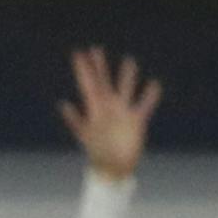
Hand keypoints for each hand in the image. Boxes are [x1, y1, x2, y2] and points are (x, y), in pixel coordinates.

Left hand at [60, 47, 160, 181]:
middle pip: (103, 82)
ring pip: (125, 89)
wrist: (113, 168)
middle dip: (99, 67)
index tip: (77, 54)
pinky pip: (145, 104)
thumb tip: (63, 103)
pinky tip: (154, 84)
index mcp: (94, 109)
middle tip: (95, 49)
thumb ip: (75, 119)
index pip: (87, 84)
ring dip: (127, 76)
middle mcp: (108, 107)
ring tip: (128, 60)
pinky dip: (150, 96)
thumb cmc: (97, 153)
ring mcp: (122, 112)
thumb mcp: (84, 134)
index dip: (83, 70)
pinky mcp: (136, 120)